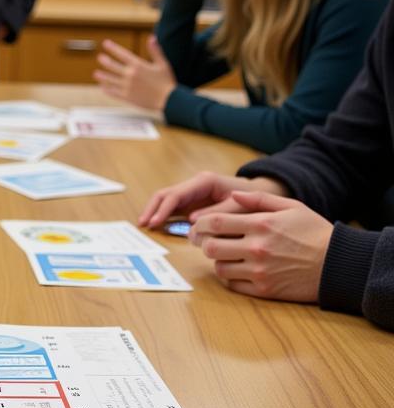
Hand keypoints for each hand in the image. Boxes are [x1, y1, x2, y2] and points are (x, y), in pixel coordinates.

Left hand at [94, 35, 175, 111]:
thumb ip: (155, 51)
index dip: (112, 48)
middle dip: (105, 61)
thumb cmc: (167, 82)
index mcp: (138, 65)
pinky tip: (103, 88)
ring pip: (110, 80)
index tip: (105, 43)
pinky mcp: (127, 97)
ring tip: (96, 74)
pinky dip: (107, 90)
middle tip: (100, 57)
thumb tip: (152, 38)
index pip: (122, 54)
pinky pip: (114, 93)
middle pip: (112, 66)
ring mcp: (127, 87)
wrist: (169, 100)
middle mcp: (130, 75)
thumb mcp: (162, 64)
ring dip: (102, 76)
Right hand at [138, 170, 287, 229]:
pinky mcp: (193, 202)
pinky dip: (164, 216)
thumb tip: (192, 221)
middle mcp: (194, 185)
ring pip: (166, 200)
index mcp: (204, 182)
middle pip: (166, 194)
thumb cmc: (253, 200)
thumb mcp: (238, 205)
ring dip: (155, 212)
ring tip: (145, 225)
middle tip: (144, 224)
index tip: (154, 222)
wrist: (262, 195)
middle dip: (153, 208)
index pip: (176, 194)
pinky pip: (174, 208)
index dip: (163, 209)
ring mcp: (192, 193)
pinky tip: (156, 225)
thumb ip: (217, 212)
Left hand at [190, 190, 332, 302]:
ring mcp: (259, 271)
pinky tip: (236, 269)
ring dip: (218, 261)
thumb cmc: (315, 232)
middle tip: (208, 241)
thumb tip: (232, 194)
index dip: (201, 223)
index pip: (215, 222)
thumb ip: (259, 199)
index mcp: (261, 224)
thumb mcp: (291, 206)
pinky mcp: (264, 290)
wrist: (338, 264)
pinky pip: (233, 285)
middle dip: (205, 242)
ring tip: (225, 255)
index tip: (199, 224)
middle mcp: (257, 248)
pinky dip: (229, 277)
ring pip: (219, 268)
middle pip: (211, 247)